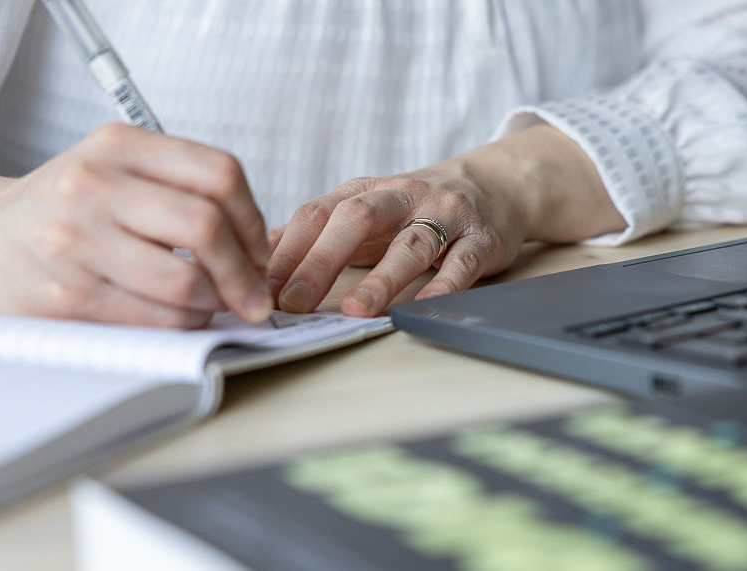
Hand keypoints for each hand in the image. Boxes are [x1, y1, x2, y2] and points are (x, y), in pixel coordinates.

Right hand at [0, 124, 271, 327]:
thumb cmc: (62, 210)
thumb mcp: (113, 169)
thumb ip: (181, 189)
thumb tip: (261, 247)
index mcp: (117, 146)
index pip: (219, 174)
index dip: (254, 220)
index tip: (260, 251)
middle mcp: (93, 185)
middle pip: (207, 227)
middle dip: (245, 273)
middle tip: (254, 296)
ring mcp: (74, 242)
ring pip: (186, 283)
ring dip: (214, 305)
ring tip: (211, 307)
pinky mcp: (65, 297)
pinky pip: (153, 320)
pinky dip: (182, 326)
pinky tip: (178, 319)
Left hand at [268, 162, 526, 316]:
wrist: (495, 185)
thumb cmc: (415, 207)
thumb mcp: (361, 209)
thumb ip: (313, 232)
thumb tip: (251, 256)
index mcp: (363, 191)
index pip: (316, 214)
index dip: (286, 251)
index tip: (259, 288)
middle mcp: (401, 197)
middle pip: (356, 220)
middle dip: (320, 261)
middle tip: (293, 302)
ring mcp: (443, 215)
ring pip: (410, 243)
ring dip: (382, 278)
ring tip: (357, 310)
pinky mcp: (480, 239)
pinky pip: (462, 264)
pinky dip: (444, 287)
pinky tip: (422, 309)